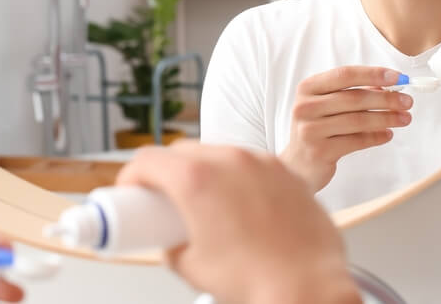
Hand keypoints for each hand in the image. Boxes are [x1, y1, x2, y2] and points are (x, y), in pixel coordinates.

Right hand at [117, 141, 360, 303]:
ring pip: (219, 152)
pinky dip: (239, 177)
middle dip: (167, 172)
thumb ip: (172, 245)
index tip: (132, 190)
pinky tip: (242, 205)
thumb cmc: (257, 281)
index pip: (148, 160)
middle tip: (164, 199)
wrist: (309, 288)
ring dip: (205, 170)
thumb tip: (173, 241)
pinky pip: (252, 164)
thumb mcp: (192, 267)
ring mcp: (261, 162)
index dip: (131, 176)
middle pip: (182, 151)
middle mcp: (229, 161)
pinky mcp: (286, 172)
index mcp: (197, 180)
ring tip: (207, 203)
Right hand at [280, 66, 412, 190]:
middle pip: (354, 98)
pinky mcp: (320, 151)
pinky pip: (356, 141)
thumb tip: (388, 87)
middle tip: (407, 101)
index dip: (373, 74)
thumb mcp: (326, 105)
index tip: (398, 78)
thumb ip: (352, 94)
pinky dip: (376, 137)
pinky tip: (388, 134)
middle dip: (386, 99)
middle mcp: (306, 106)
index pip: (344, 75)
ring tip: (404, 118)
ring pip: (358, 120)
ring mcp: (311, 129)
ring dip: (386, 118)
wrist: (297, 165)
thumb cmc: (316, 129)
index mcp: (307, 88)